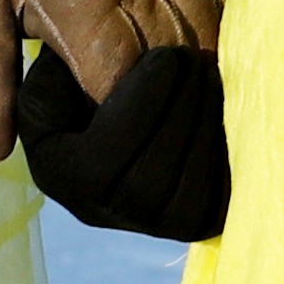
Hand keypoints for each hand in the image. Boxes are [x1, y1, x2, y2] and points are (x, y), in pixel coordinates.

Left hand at [0, 0, 231, 164]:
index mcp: (80, 2)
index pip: (124, 86)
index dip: (128, 127)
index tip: (125, 156)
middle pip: (178, 65)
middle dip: (177, 113)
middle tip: (174, 154)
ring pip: (212, 29)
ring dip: (211, 77)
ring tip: (204, 120)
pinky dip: (232, 23)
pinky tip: (226, 58)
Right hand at [11, 37, 229, 239]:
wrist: (106, 114)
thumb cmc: (78, 82)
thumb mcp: (56, 71)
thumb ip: (70, 68)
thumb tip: (109, 66)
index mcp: (56, 176)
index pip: (101, 156)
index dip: (140, 107)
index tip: (165, 57)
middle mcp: (97, 212)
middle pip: (148, 180)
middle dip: (180, 113)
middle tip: (195, 59)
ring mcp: (145, 225)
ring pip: (187, 196)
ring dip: (206, 129)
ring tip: (211, 77)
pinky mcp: (190, 225)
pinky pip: (218, 206)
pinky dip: (227, 160)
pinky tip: (226, 111)